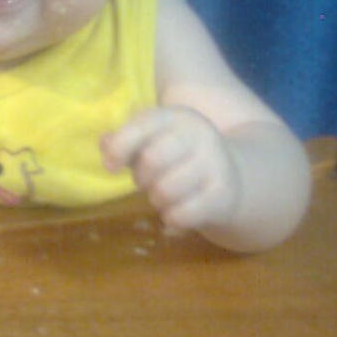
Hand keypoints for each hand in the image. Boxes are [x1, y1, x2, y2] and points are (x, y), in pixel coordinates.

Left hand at [101, 106, 241, 233]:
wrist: (232, 175)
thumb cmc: (178, 157)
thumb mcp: (153, 141)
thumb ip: (124, 141)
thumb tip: (105, 144)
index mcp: (176, 117)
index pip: (141, 126)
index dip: (119, 148)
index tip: (112, 166)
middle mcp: (198, 134)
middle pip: (152, 160)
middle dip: (141, 178)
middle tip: (147, 182)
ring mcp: (214, 163)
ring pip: (165, 191)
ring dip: (157, 201)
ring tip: (164, 196)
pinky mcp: (222, 194)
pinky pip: (181, 215)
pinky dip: (172, 220)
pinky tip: (177, 213)